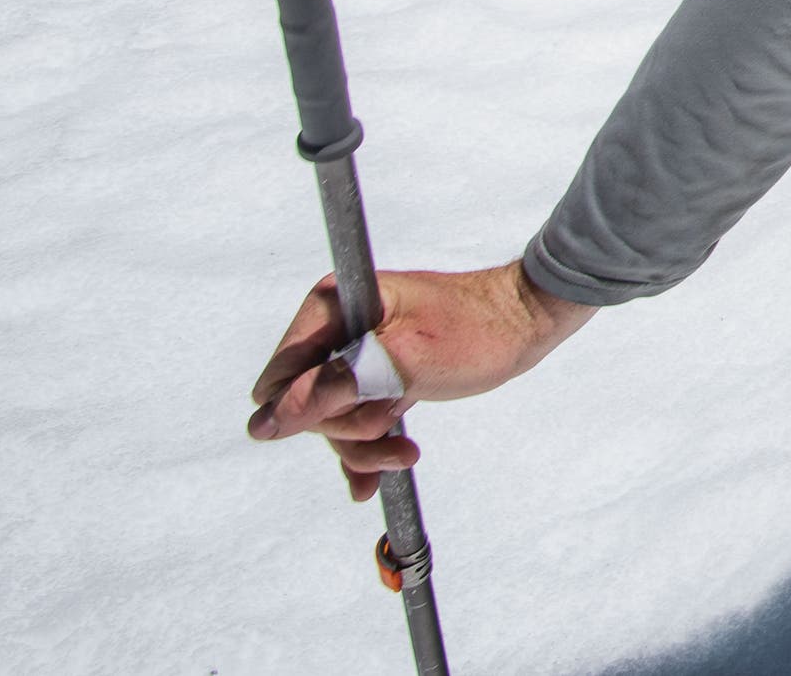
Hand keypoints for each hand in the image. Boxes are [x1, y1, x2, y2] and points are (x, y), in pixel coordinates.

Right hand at [248, 263, 590, 498]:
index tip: (358, 409)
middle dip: (347, 427)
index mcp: (332, 306)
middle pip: (304, 405)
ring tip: (405, 450)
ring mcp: (357, 353)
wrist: (528, 325)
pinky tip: (370, 483)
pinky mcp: (378, 374)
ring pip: (332, 420)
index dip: (306, 408)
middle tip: (390, 419)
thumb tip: (262, 424)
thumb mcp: (396, 366)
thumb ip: (327, 392)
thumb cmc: (472, 333)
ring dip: (364, 443)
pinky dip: (366, 448)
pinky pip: (354, 420)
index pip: (278, 378)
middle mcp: (336, 326)